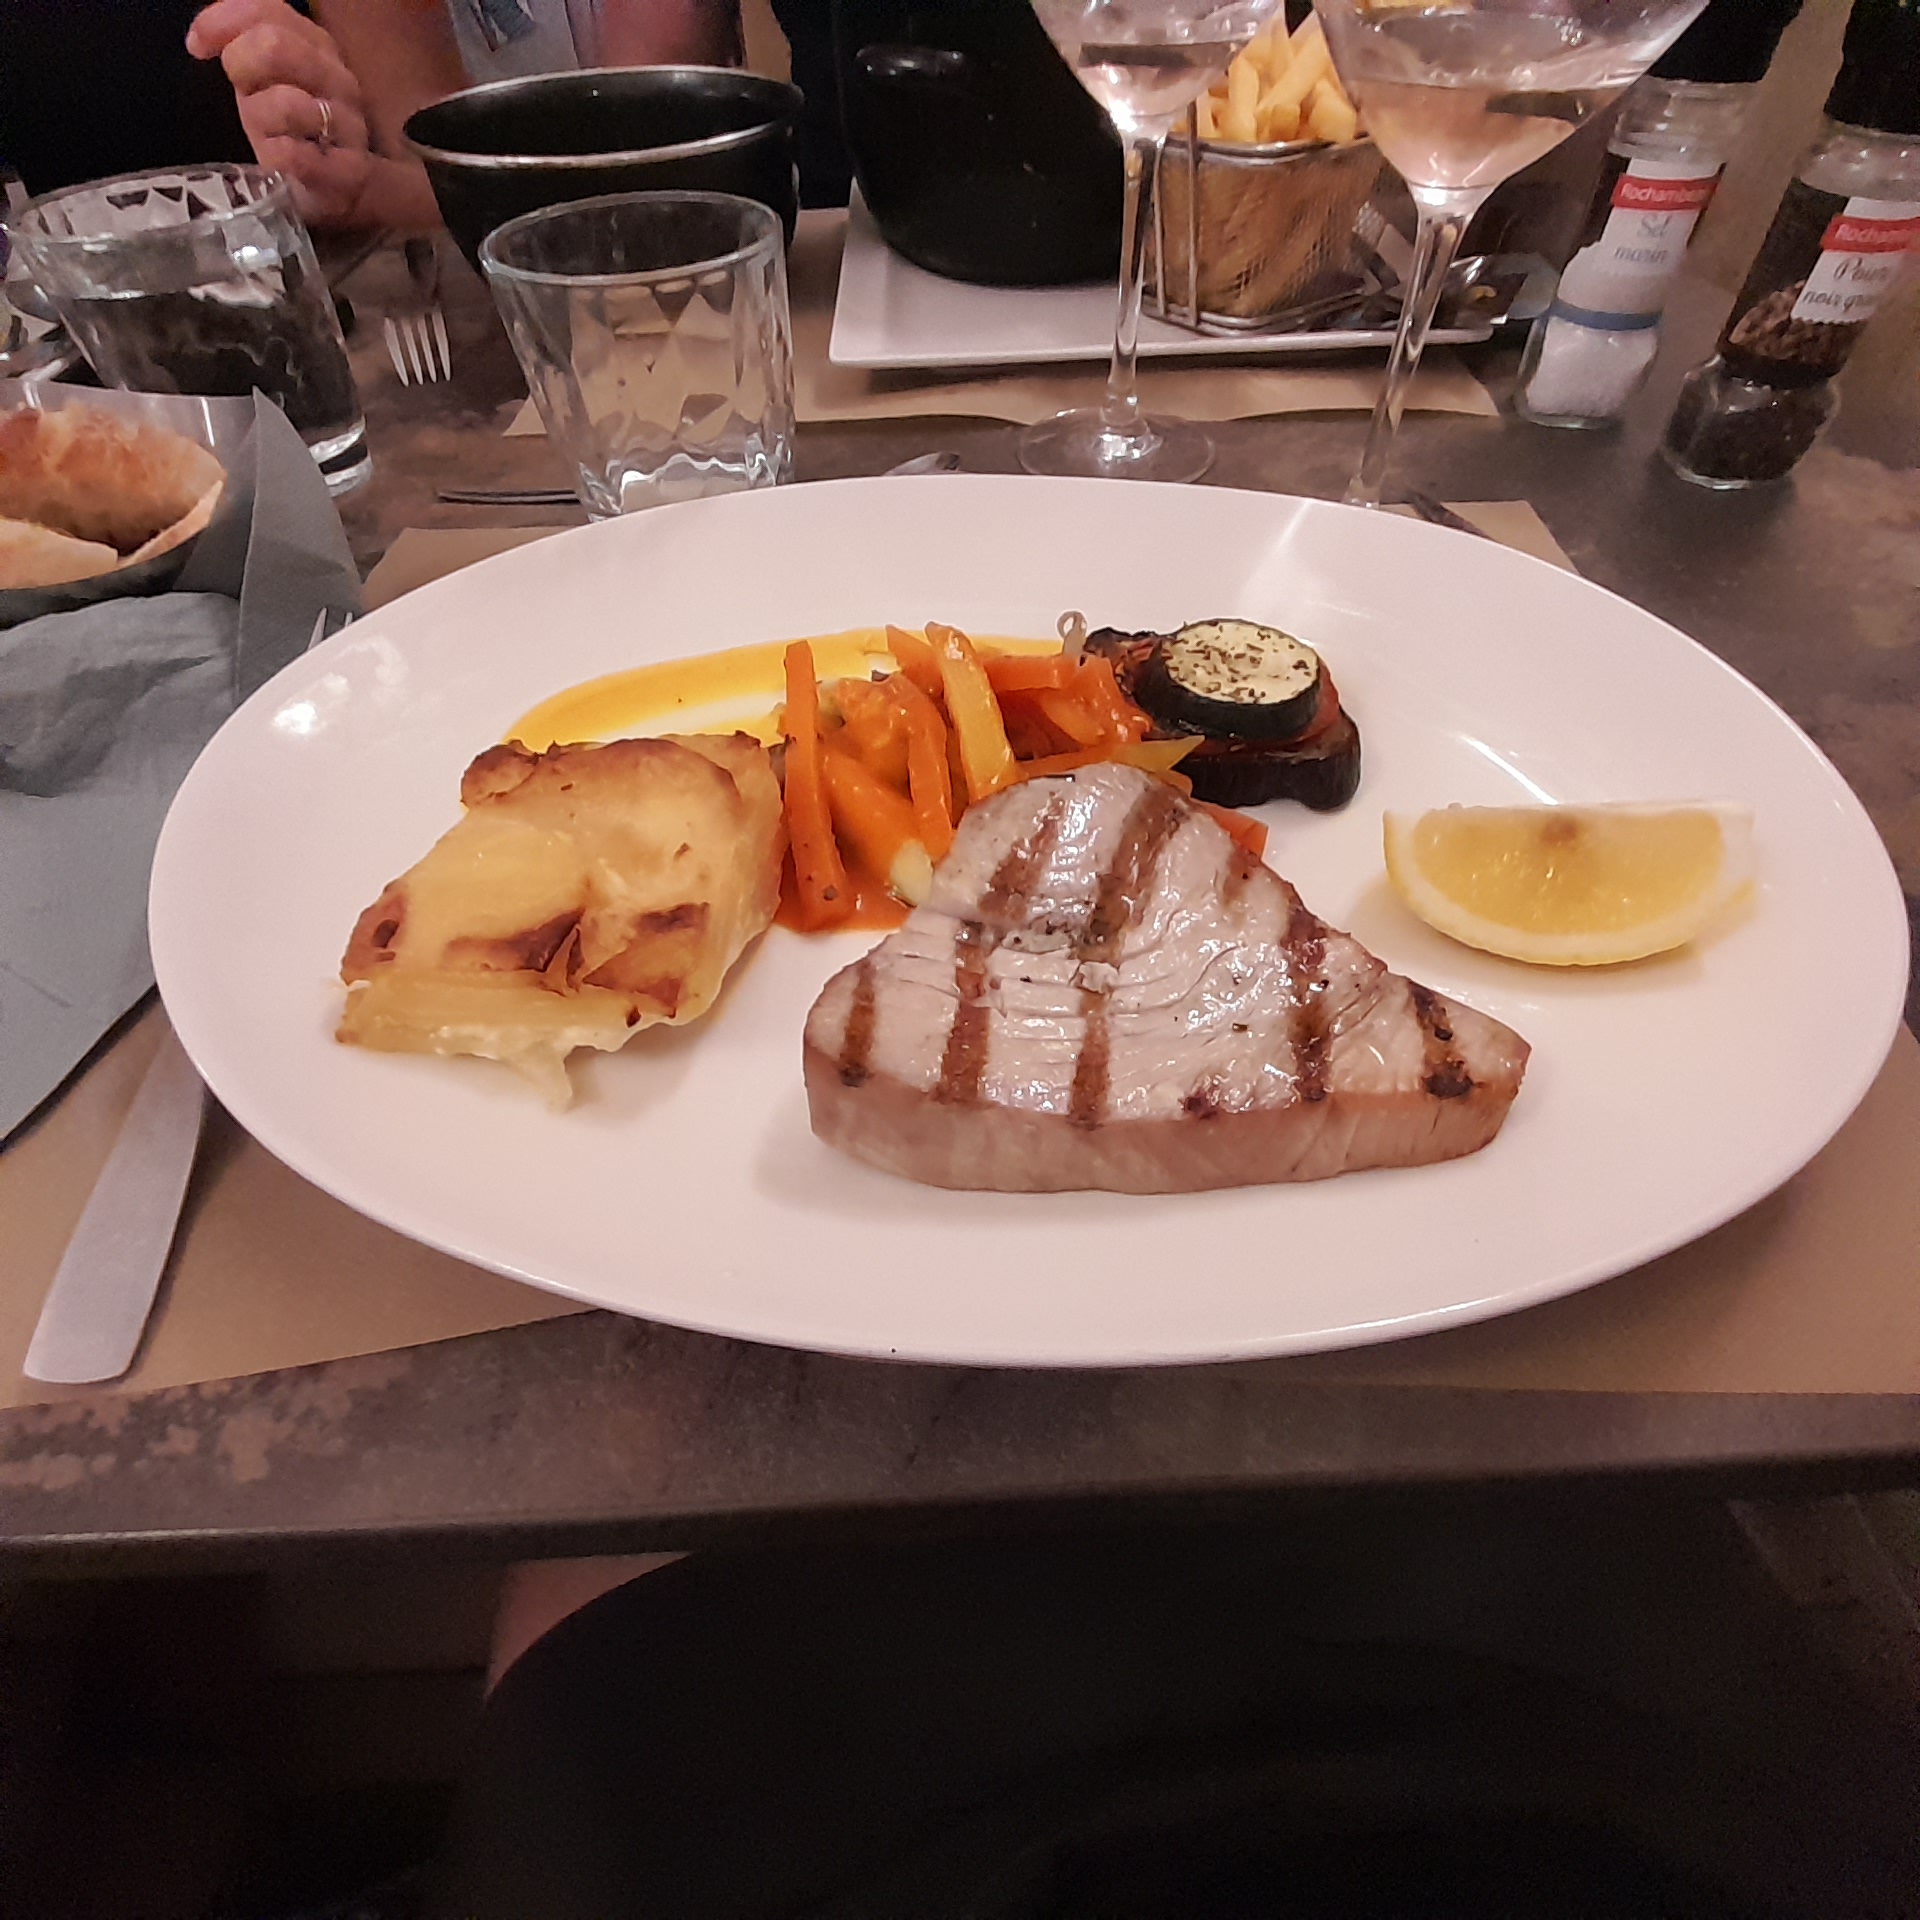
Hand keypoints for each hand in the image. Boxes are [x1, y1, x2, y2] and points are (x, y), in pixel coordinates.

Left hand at [186, 0, 373, 228]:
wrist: (342, 192)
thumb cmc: (295, 131)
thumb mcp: (266, 78)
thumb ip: (242, 43)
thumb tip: (200, 36)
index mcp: (318, 47)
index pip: (269, 11)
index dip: (225, 20)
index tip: (197, 46)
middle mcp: (338, 79)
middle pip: (276, 45)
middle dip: (241, 66)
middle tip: (239, 93)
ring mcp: (348, 125)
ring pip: (287, 103)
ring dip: (260, 121)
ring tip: (266, 137)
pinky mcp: (349, 172)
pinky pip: (295, 156)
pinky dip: (277, 158)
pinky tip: (277, 163)